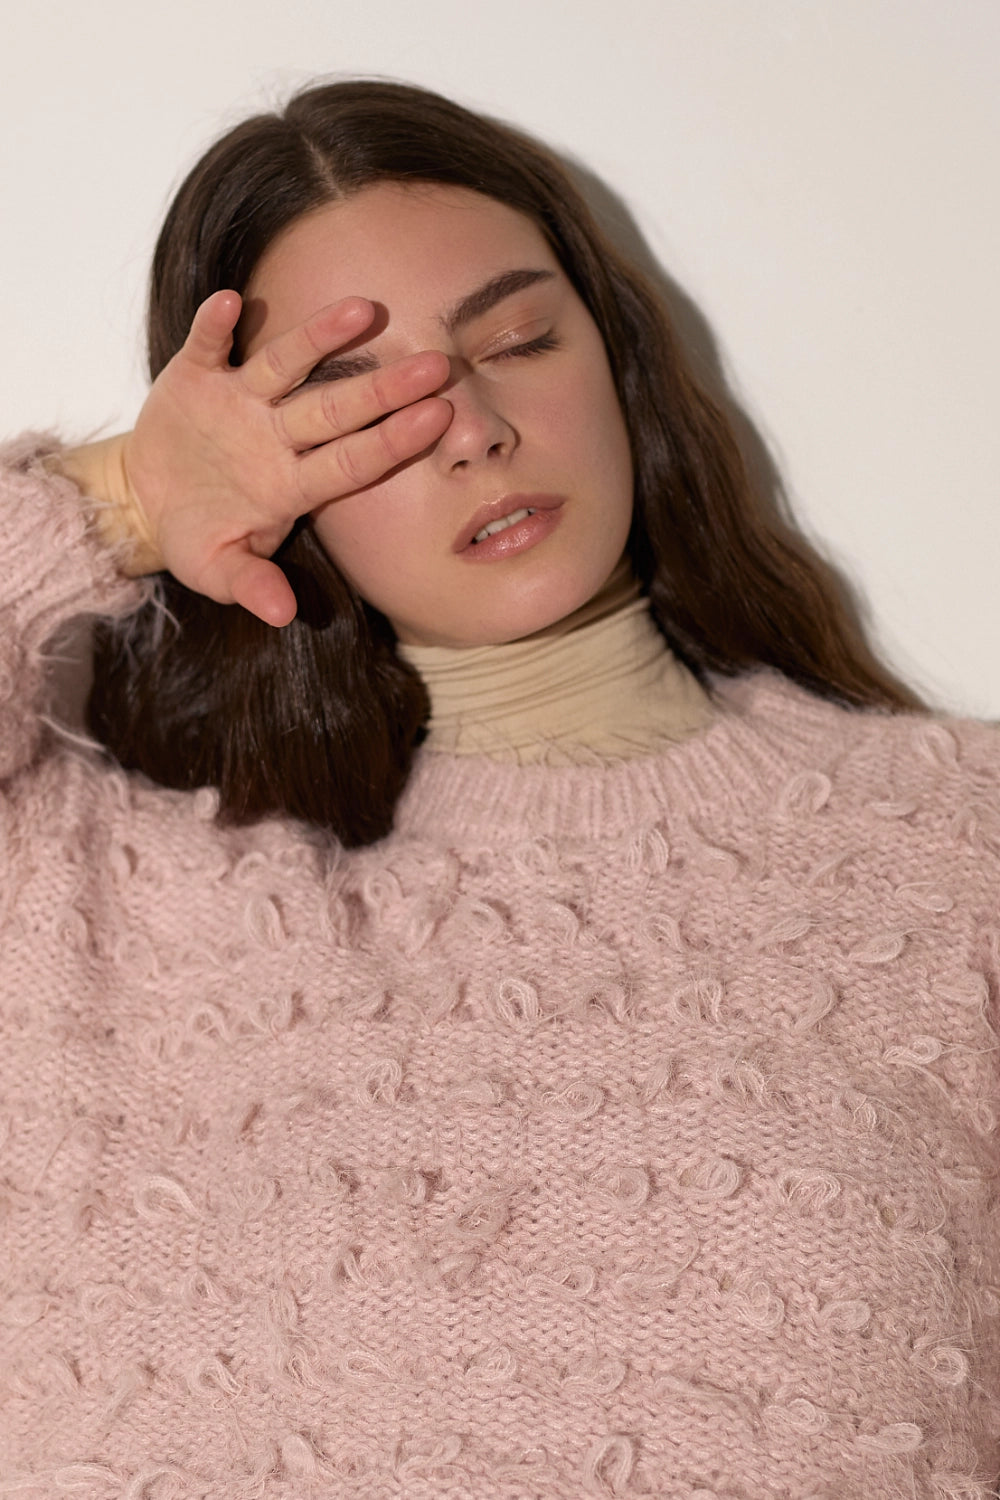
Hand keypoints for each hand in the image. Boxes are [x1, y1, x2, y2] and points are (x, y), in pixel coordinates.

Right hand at [60, 291, 451, 625]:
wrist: (146, 502)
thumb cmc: (197, 536)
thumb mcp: (218, 569)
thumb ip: (250, 586)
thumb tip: (282, 615)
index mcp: (290, 484)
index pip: (351, 461)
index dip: (392, 441)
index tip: (437, 418)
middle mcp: (275, 434)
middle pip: (335, 407)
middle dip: (383, 388)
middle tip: (436, 364)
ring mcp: (239, 402)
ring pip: (285, 362)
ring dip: (318, 336)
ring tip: (361, 309)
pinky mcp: (195, 376)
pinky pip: (208, 344)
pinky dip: (215, 325)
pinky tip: (231, 302)